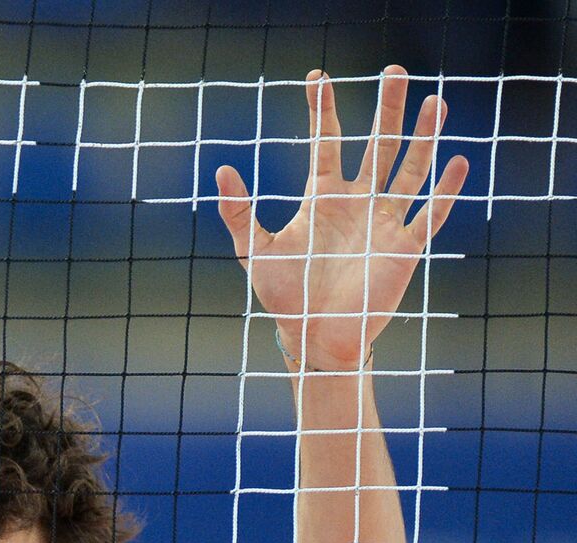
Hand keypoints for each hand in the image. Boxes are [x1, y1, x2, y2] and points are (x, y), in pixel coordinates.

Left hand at [215, 66, 468, 370]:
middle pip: (378, 145)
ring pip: (410, 170)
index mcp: (323, 199)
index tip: (318, 77)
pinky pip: (430, 214)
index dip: (323, 110)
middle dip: (388, 109)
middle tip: (396, 69)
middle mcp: (358, 204)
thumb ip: (238, 212)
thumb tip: (222, 170)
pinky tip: (457, 162)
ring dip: (423, 137)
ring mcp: (384, 223)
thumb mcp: (254, 250)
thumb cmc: (285, 296)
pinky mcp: (405, 249)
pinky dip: (445, 190)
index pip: (327, 143)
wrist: (314, 337)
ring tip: (435, 101)